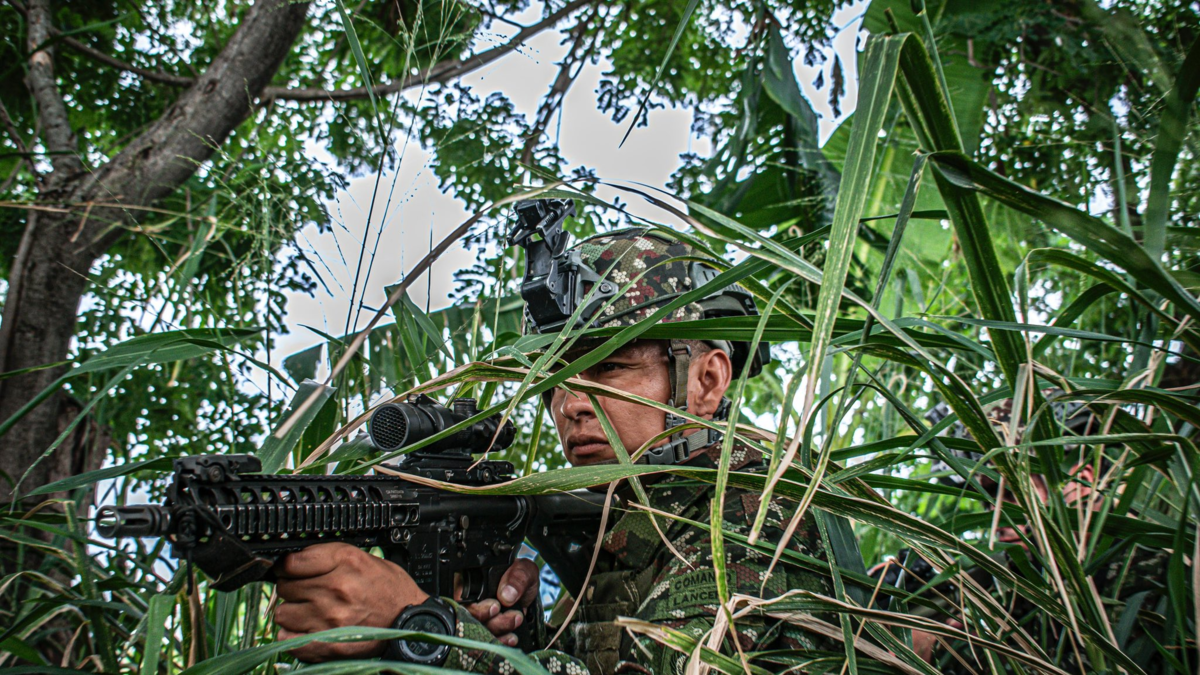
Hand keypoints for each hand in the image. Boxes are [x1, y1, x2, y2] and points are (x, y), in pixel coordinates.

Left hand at [273, 543, 428, 661]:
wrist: (409, 621)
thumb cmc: (389, 590)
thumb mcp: (364, 558)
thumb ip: (329, 557)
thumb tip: (295, 559)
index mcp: (346, 562)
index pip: (291, 562)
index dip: (287, 566)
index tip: (291, 569)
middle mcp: (335, 588)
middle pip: (285, 587)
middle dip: (293, 588)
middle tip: (308, 592)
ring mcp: (329, 618)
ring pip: (283, 613)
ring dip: (293, 612)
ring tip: (309, 611)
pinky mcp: (328, 644)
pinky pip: (287, 639)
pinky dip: (293, 635)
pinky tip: (307, 629)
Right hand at [462, 559, 538, 646]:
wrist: (528, 592)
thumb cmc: (521, 577)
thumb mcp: (523, 570)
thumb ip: (517, 577)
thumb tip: (506, 595)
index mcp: (468, 584)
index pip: (461, 602)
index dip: (476, 609)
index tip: (496, 607)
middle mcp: (467, 604)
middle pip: (468, 621)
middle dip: (492, 622)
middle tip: (513, 616)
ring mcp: (476, 620)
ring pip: (478, 633)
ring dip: (499, 630)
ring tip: (517, 619)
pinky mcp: (486, 632)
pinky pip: (486, 643)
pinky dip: (499, 642)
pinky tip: (511, 638)